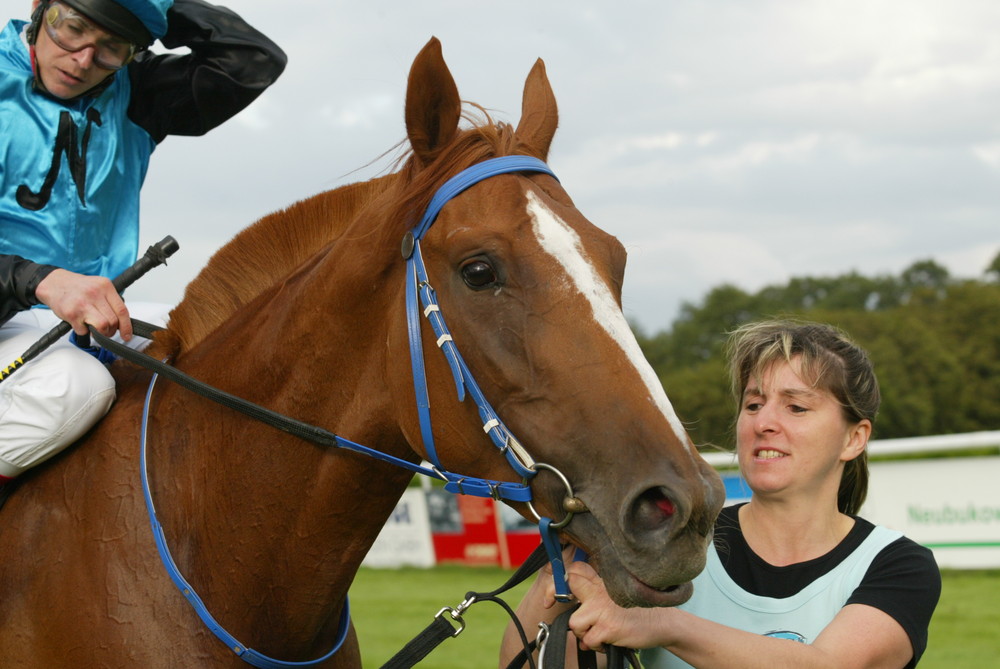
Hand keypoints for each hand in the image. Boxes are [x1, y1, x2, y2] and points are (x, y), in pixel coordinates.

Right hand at [35, 269, 131, 340]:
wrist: (54, 283)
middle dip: (111, 330)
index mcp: (105, 286)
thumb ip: (110, 301)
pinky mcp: (71, 313)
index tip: (127, 335)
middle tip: (106, 331)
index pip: (122, 310)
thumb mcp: (98, 287)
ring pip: (102, 327)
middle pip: (113, 321)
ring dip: (100, 333)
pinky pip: (84, 331)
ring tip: (95, 329)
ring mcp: (83, 303)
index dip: (127, 326)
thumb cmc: (77, 287)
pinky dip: (84, 331)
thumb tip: (123, 321)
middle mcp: (95, 293)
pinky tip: (81, 323)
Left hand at [547, 561, 667, 651]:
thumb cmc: (636, 610)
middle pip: (568, 592)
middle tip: (582, 619)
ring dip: (584, 633)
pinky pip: (588, 641)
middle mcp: (600, 591)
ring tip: (600, 633)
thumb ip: (594, 594)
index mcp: (602, 581)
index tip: (552, 598)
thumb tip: (572, 607)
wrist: (661, 623)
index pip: (574, 571)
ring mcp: (603, 609)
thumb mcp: (616, 594)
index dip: (559, 582)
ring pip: (574, 623)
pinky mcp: (607, 627)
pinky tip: (609, 640)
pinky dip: (596, 645)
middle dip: (570, 606)